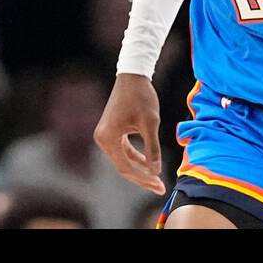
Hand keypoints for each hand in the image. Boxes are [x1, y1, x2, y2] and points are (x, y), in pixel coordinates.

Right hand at [94, 73, 165, 195]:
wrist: (133, 76)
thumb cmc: (142, 97)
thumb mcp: (150, 123)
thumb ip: (152, 148)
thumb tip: (155, 171)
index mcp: (108, 138)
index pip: (126, 167)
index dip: (143, 178)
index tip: (160, 185)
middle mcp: (102, 138)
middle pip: (123, 166)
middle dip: (142, 177)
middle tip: (160, 187)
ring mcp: (105, 135)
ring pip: (123, 159)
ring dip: (140, 168)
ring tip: (157, 179)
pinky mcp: (111, 131)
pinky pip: (123, 150)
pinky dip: (136, 157)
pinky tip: (149, 164)